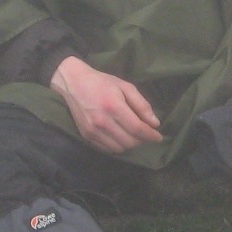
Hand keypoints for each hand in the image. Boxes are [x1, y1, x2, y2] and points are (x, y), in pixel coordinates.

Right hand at [50, 56, 165, 153]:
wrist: (73, 83)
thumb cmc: (102, 82)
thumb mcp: (125, 86)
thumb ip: (142, 105)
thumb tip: (155, 123)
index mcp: (113, 106)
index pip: (137, 128)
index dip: (150, 135)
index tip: (158, 136)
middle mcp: (102, 121)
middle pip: (129, 142)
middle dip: (142, 140)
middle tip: (145, 133)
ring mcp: (92, 131)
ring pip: (119, 148)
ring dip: (130, 144)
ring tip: (133, 135)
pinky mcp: (86, 136)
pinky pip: (107, 149)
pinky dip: (117, 146)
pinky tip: (120, 137)